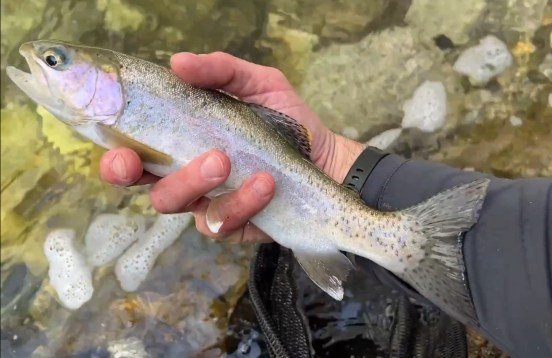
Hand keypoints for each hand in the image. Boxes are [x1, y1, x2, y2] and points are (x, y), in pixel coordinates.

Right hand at [99, 52, 364, 242]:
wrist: (326, 158)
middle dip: (155, 176)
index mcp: (183, 143)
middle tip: (198, 155)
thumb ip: (221, 71)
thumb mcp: (259, 84)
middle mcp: (188, 176)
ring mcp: (209, 203)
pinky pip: (221, 222)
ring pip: (179, 206)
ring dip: (198, 183)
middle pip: (150, 186)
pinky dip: (241, 202)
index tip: (119, 153)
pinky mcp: (234, 225)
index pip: (135, 154)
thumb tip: (177, 62)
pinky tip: (265, 184)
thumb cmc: (286, 121)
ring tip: (228, 162)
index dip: (117, 159)